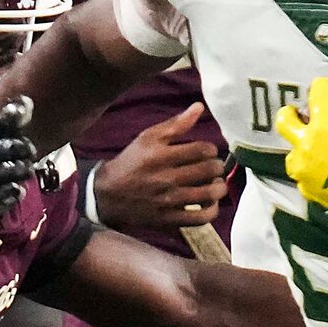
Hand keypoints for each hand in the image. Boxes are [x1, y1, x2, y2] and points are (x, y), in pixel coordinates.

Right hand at [91, 103, 227, 230]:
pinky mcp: (170, 219)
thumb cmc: (132, 162)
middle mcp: (166, 178)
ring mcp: (169, 201)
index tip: (206, 152)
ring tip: (213, 183)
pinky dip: (212, 210)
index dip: (211, 149)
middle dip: (217, 167)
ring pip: (210, 193)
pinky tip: (209, 203)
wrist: (109, 194)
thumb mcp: (148, 137)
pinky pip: (202, 218)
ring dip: (218, 187)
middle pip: (210, 170)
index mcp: (161, 155)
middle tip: (212, 167)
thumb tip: (199, 107)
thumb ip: (176, 124)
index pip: (203, 149)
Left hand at [275, 78, 327, 232]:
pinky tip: (321, 171)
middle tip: (297, 113)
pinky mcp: (307, 188)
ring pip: (291, 152)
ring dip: (300, 147)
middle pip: (284, 122)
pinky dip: (310, 171)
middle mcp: (306, 145)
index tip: (326, 85)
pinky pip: (302, 176)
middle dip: (289, 113)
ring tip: (311, 148)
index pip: (317, 94)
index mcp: (323, 126)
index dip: (322, 85)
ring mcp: (303, 169)